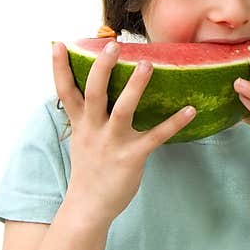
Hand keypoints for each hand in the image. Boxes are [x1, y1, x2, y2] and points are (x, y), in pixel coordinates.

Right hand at [52, 40, 195, 227]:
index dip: (59, 67)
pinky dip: (174, 123)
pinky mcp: (132, 157)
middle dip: (101, 69)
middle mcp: (94, 129)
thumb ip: (86, 113)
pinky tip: (191, 110)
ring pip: (122, 110)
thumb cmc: (89, 167)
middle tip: (112, 46)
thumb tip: (91, 87)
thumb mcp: (81, 137)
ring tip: (147, 64)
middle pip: (94, 93)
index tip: (59, 43)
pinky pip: (156, 136)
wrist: (88, 206)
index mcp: (81, 122)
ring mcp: (113, 143)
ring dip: (135, 87)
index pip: (65, 91)